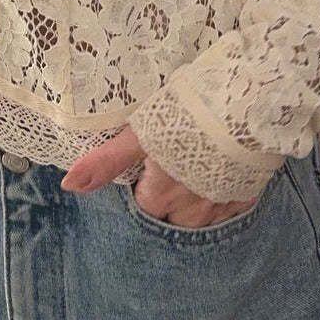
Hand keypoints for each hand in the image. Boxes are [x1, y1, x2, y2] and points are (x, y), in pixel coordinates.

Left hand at [60, 124, 262, 227]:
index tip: (144, 171)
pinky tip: (219, 169)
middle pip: (171, 217)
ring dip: (193, 198)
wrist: (250, 102)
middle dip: (167, 199)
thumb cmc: (191, 111)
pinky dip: (220, 193)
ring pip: (200, 216)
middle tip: (168, 167)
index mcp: (162, 194)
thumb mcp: (143, 130)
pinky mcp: (247, 192)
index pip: (142, 208)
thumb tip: (68, 185)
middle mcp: (191, 209)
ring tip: (193, 166)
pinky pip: (228, 206)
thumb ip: (108, 160)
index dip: (141, 190)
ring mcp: (221, 203)